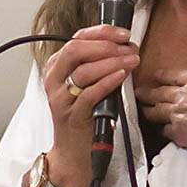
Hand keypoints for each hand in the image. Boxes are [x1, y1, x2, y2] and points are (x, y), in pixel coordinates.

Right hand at [41, 24, 139, 186]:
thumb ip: (97, 66)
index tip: (124, 33)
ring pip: (83, 71)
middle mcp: (54, 80)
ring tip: (132, 60)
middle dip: (106, 45)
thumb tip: (123, 47)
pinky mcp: (72, 116)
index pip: (76, 39)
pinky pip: (89, 94)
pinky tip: (121, 75)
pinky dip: (107, 82)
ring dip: (112, 62)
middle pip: (76, 50)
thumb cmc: (84, 117)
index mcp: (56, 68)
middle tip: (129, 48)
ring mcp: (61, 99)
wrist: (73, 154)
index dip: (102, 32)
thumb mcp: (86, 86)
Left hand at [136, 42, 186, 155]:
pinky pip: (165, 131)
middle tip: (138, 93)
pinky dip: (162, 130)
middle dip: (147, 93)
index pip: (171, 75)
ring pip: (156, 112)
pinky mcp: (182, 134)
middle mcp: (183, 95)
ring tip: (143, 110)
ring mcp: (180, 115)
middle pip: (159, 93)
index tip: (156, 76)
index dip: (162, 75)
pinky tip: (161, 130)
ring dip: (148, 110)